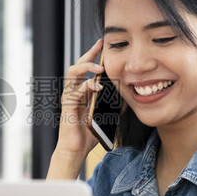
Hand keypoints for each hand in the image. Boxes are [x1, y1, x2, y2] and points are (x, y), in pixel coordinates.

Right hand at [56, 38, 104, 154]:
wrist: (76, 150)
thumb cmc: (88, 134)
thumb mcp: (107, 117)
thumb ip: (114, 106)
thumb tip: (128, 97)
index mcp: (81, 92)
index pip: (86, 69)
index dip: (93, 56)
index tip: (104, 45)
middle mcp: (73, 91)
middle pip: (77, 65)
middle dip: (89, 54)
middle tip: (101, 45)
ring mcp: (69, 98)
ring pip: (72, 74)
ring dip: (86, 67)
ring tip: (100, 67)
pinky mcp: (68, 107)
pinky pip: (75, 92)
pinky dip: (87, 87)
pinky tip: (98, 87)